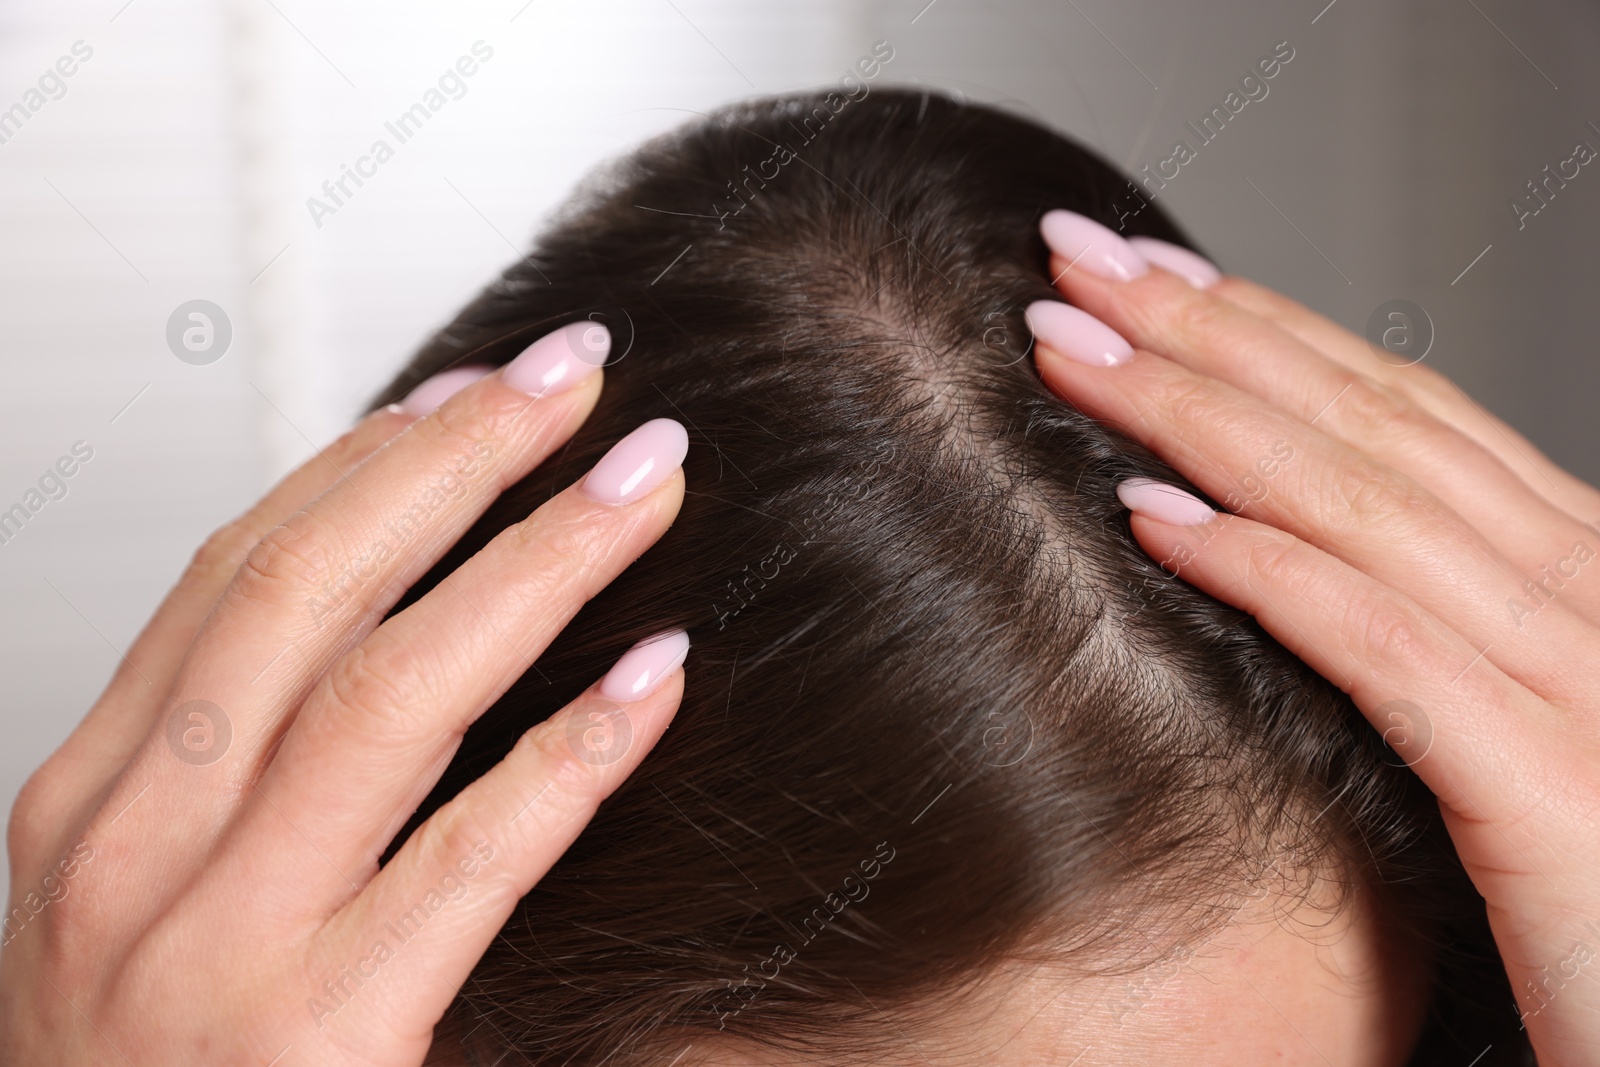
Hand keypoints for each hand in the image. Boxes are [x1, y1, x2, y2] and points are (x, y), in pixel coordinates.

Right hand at [0, 322, 691, 1065]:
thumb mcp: (154, 891)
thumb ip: (242, 755)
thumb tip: (393, 595)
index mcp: (99, 800)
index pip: (237, 575)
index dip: (367, 462)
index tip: (478, 388)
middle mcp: (138, 853)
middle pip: (313, 592)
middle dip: (458, 463)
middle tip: (577, 379)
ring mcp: (220, 945)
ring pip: (392, 693)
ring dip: (536, 564)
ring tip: (642, 485)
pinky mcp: (321, 1033)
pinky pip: (471, 857)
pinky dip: (573, 752)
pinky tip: (657, 674)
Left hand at [1028, 211, 1599, 1066]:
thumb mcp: (1516, 726)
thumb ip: (1428, 634)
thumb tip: (1270, 549)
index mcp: (1571, 574)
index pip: (1396, 411)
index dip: (1264, 328)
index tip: (1145, 276)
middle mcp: (1581, 595)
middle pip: (1363, 422)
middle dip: (1206, 328)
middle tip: (1076, 260)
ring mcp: (1574, 680)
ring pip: (1358, 501)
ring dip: (1197, 413)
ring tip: (1071, 353)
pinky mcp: (1548, 789)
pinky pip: (1381, 645)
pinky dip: (1263, 569)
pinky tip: (1152, 521)